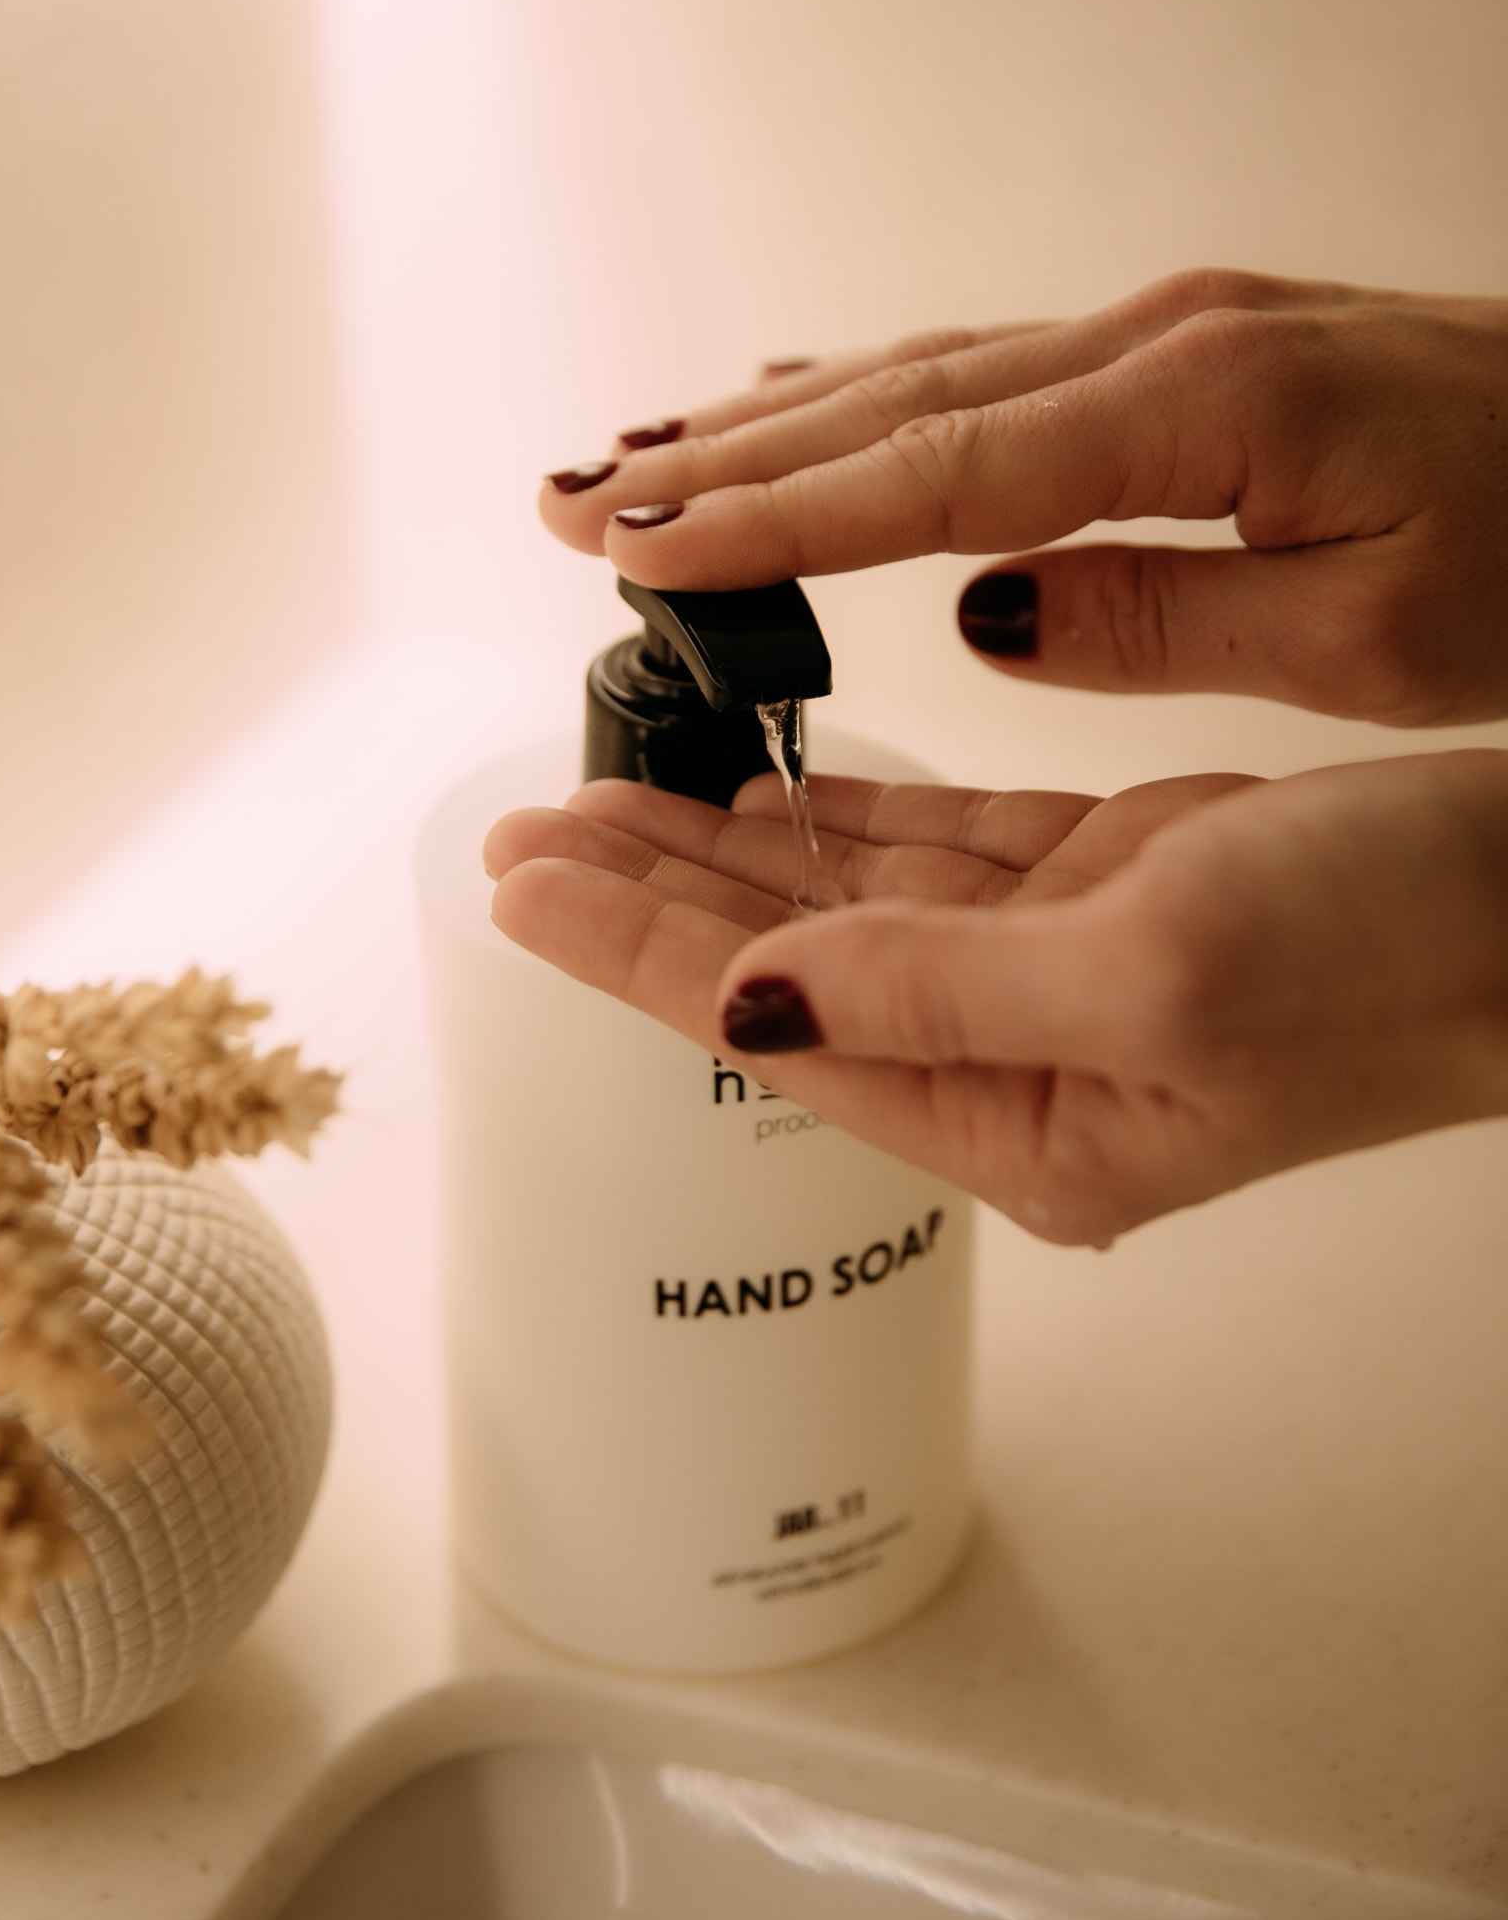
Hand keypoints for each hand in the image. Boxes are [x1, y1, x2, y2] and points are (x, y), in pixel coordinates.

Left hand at [487, 751, 1507, 1241]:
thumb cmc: (1402, 958)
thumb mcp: (1156, 976)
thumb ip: (936, 989)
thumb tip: (752, 1002)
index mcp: (1033, 1129)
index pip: (774, 1034)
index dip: (632, 954)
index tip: (520, 886)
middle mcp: (1033, 1064)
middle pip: (786, 973)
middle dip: (645, 902)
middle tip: (518, 833)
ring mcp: (1067, 975)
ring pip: (846, 905)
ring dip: (724, 850)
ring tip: (597, 800)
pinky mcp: (1112, 890)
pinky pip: (936, 854)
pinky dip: (844, 817)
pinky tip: (757, 790)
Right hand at [540, 272, 1507, 725]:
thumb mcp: (1380, 636)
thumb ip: (1163, 619)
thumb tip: (980, 611)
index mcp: (1198, 410)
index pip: (932, 472)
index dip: (771, 521)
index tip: (637, 558)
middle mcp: (1160, 344)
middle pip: (892, 403)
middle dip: (715, 462)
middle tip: (564, 510)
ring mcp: (1167, 334)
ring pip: (920, 372)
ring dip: (765, 424)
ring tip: (624, 469)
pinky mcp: (1183, 354)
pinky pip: (981, 368)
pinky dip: (865, 400)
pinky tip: (799, 413)